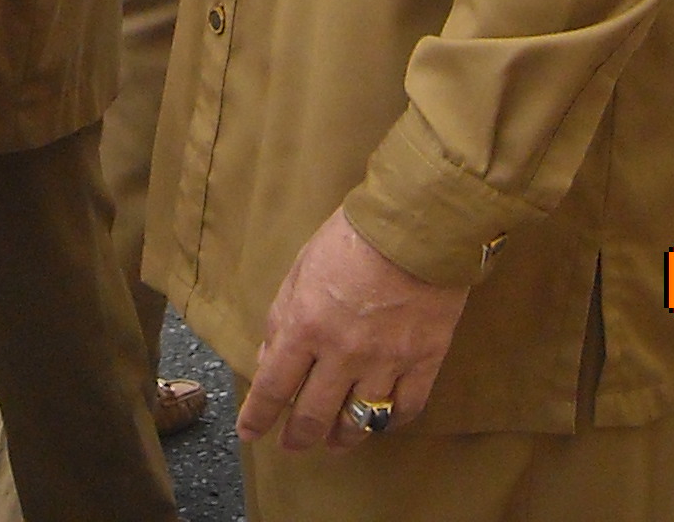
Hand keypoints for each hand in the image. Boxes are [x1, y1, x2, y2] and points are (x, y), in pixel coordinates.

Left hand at [237, 210, 469, 452]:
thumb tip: (269, 358)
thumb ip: (282, 316)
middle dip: (298, 438)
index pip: (273, 387)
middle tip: (292, 446)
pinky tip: (380, 422)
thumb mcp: (301, 269)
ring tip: (335, 444)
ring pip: (358, 422)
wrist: (416, 227)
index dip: (258, 417)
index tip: (250, 433)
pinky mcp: (423, 361)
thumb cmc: (351, 238)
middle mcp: (342, 353)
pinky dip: (390, 422)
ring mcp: (385, 362)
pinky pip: (404, 409)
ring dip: (342, 439)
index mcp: (305, 326)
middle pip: (314, 415)